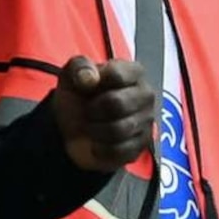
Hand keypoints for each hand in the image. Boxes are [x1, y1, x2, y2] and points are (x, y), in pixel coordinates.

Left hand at [49, 57, 152, 173]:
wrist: (75, 127)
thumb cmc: (79, 96)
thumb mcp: (71, 75)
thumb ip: (79, 67)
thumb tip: (89, 78)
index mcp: (134, 72)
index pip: (117, 75)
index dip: (93, 84)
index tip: (85, 88)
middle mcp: (146, 95)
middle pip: (116, 104)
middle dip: (91, 111)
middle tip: (87, 111)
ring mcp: (147, 121)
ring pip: (117, 130)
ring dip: (94, 131)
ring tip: (92, 127)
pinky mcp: (142, 144)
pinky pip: (118, 150)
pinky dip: (100, 149)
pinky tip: (98, 142)